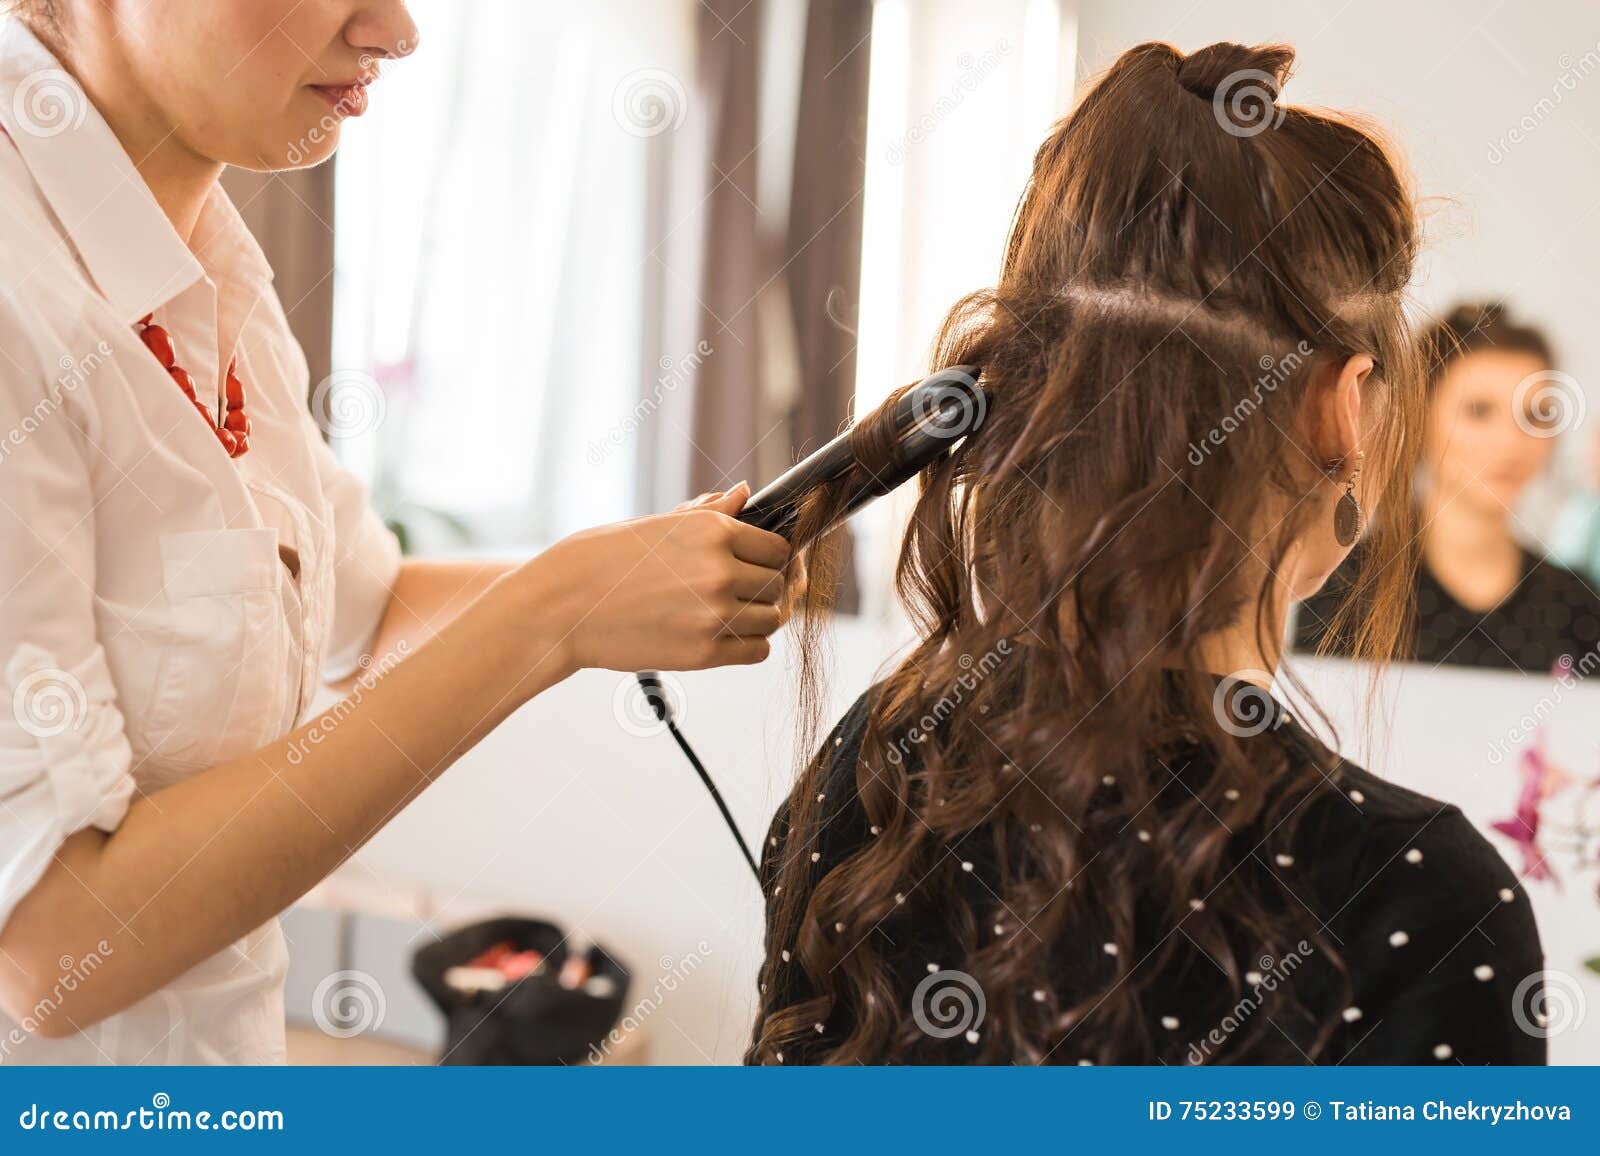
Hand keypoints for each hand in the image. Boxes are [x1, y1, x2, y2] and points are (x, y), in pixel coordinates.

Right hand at [529, 483, 789, 671]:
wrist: (561, 607)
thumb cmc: (601, 560)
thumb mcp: (656, 524)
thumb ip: (709, 513)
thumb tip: (743, 492)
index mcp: (713, 531)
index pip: (777, 548)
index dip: (769, 558)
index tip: (755, 565)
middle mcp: (721, 570)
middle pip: (777, 585)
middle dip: (763, 588)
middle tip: (738, 593)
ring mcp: (715, 614)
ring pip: (772, 619)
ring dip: (757, 618)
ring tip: (727, 614)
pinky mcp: (704, 653)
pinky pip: (756, 651)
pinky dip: (747, 645)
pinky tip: (723, 635)